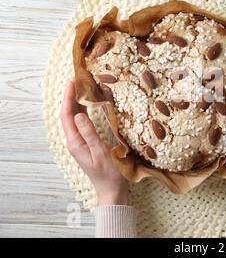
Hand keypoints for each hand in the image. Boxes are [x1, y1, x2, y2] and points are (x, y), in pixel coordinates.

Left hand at [60, 80, 128, 204]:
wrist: (112, 190)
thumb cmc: (110, 173)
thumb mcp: (101, 152)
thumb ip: (89, 133)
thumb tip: (79, 115)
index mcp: (75, 142)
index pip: (67, 116)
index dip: (68, 98)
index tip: (72, 82)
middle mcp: (75, 141)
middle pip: (69, 115)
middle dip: (71, 97)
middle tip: (78, 80)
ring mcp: (80, 143)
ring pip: (75, 119)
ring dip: (78, 103)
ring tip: (83, 88)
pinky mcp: (87, 144)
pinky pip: (83, 124)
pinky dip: (85, 112)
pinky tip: (91, 106)